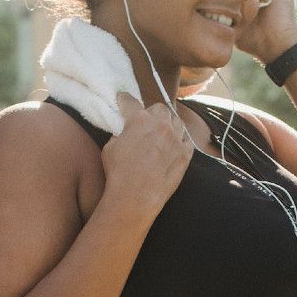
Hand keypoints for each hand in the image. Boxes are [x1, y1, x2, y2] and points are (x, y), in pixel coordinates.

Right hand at [100, 89, 191, 218]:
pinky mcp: (185, 155)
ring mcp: (175, 139)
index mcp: (138, 119)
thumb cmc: (119, 173)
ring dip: (169, 124)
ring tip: (163, 132)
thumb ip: (120, 135)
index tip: (123, 99)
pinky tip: (175, 145)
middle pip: (160, 108)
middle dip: (153, 112)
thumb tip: (125, 134)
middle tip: (147, 121)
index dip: (125, 100)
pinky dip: (181, 140)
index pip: (130, 102)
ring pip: (177, 121)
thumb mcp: (110, 148)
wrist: (136, 197)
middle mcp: (160, 125)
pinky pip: (187, 140)